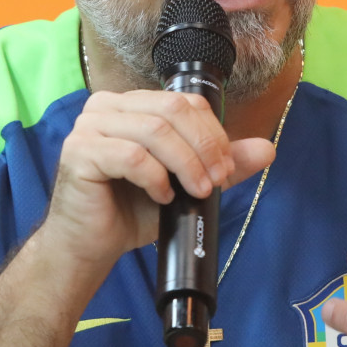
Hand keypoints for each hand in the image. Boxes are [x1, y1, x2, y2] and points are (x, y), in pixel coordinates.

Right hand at [40, 90, 275, 271]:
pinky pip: (130, 156)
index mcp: (131, 105)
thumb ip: (219, 163)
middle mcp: (106, 106)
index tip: (227, 166)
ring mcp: (89, 127)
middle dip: (205, 146)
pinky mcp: (79, 152)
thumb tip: (267, 149)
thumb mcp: (184, 183)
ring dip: (185, 164)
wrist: (91, 244)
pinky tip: (161, 196)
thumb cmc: (131, 210)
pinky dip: (155, 178)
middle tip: (217, 180)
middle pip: (171, 110)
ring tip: (195, 191)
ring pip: (154, 131)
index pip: (183, 101)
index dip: (212, 131)